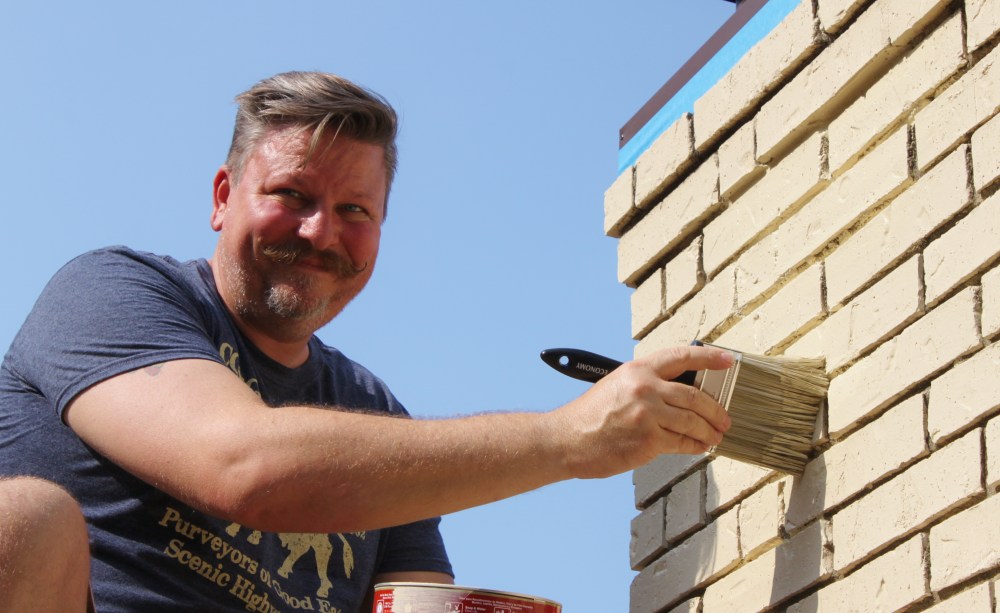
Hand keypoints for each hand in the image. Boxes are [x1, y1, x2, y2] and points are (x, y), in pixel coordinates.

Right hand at [549, 344, 733, 478]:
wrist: (566, 439)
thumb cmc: (589, 416)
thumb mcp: (617, 385)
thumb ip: (647, 384)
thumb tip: (680, 392)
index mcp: (638, 369)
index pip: (682, 357)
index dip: (710, 358)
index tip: (728, 361)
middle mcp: (645, 388)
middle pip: (695, 395)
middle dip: (716, 409)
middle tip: (724, 418)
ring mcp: (648, 414)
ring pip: (693, 421)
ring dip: (709, 431)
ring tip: (715, 436)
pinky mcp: (649, 439)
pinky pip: (683, 442)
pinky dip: (696, 446)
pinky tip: (699, 446)